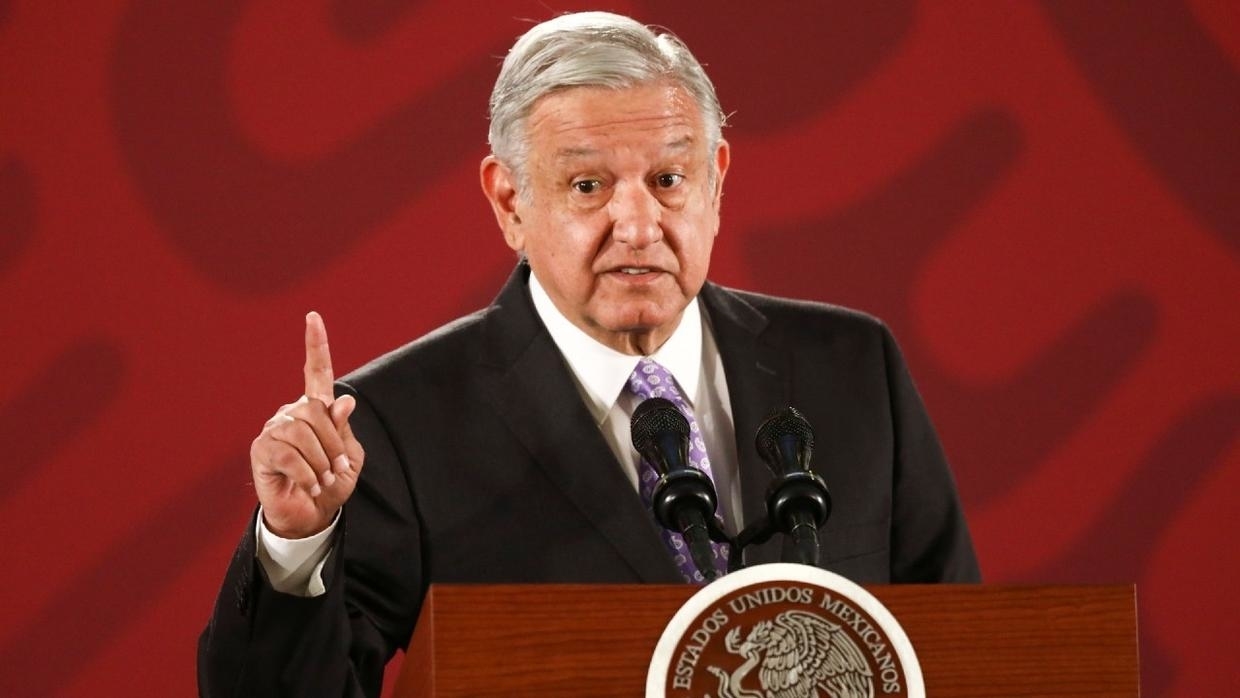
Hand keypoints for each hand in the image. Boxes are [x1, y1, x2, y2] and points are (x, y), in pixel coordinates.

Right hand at [250, 312, 364, 538]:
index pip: (316, 371)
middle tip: (337, 470)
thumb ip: (344, 431)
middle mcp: (291, 413)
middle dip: (333, 444)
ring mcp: (273, 429)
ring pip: (302, 433)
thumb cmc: (330, 484)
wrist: (311, 516)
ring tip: (323, 480)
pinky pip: (288, 455)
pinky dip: (307, 474)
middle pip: (315, 411)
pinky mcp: (261, 450)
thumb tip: (344, 401)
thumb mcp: (348, 457)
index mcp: (315, 410)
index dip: (316, 345)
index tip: (314, 317)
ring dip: (321, 462)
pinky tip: (309, 486)